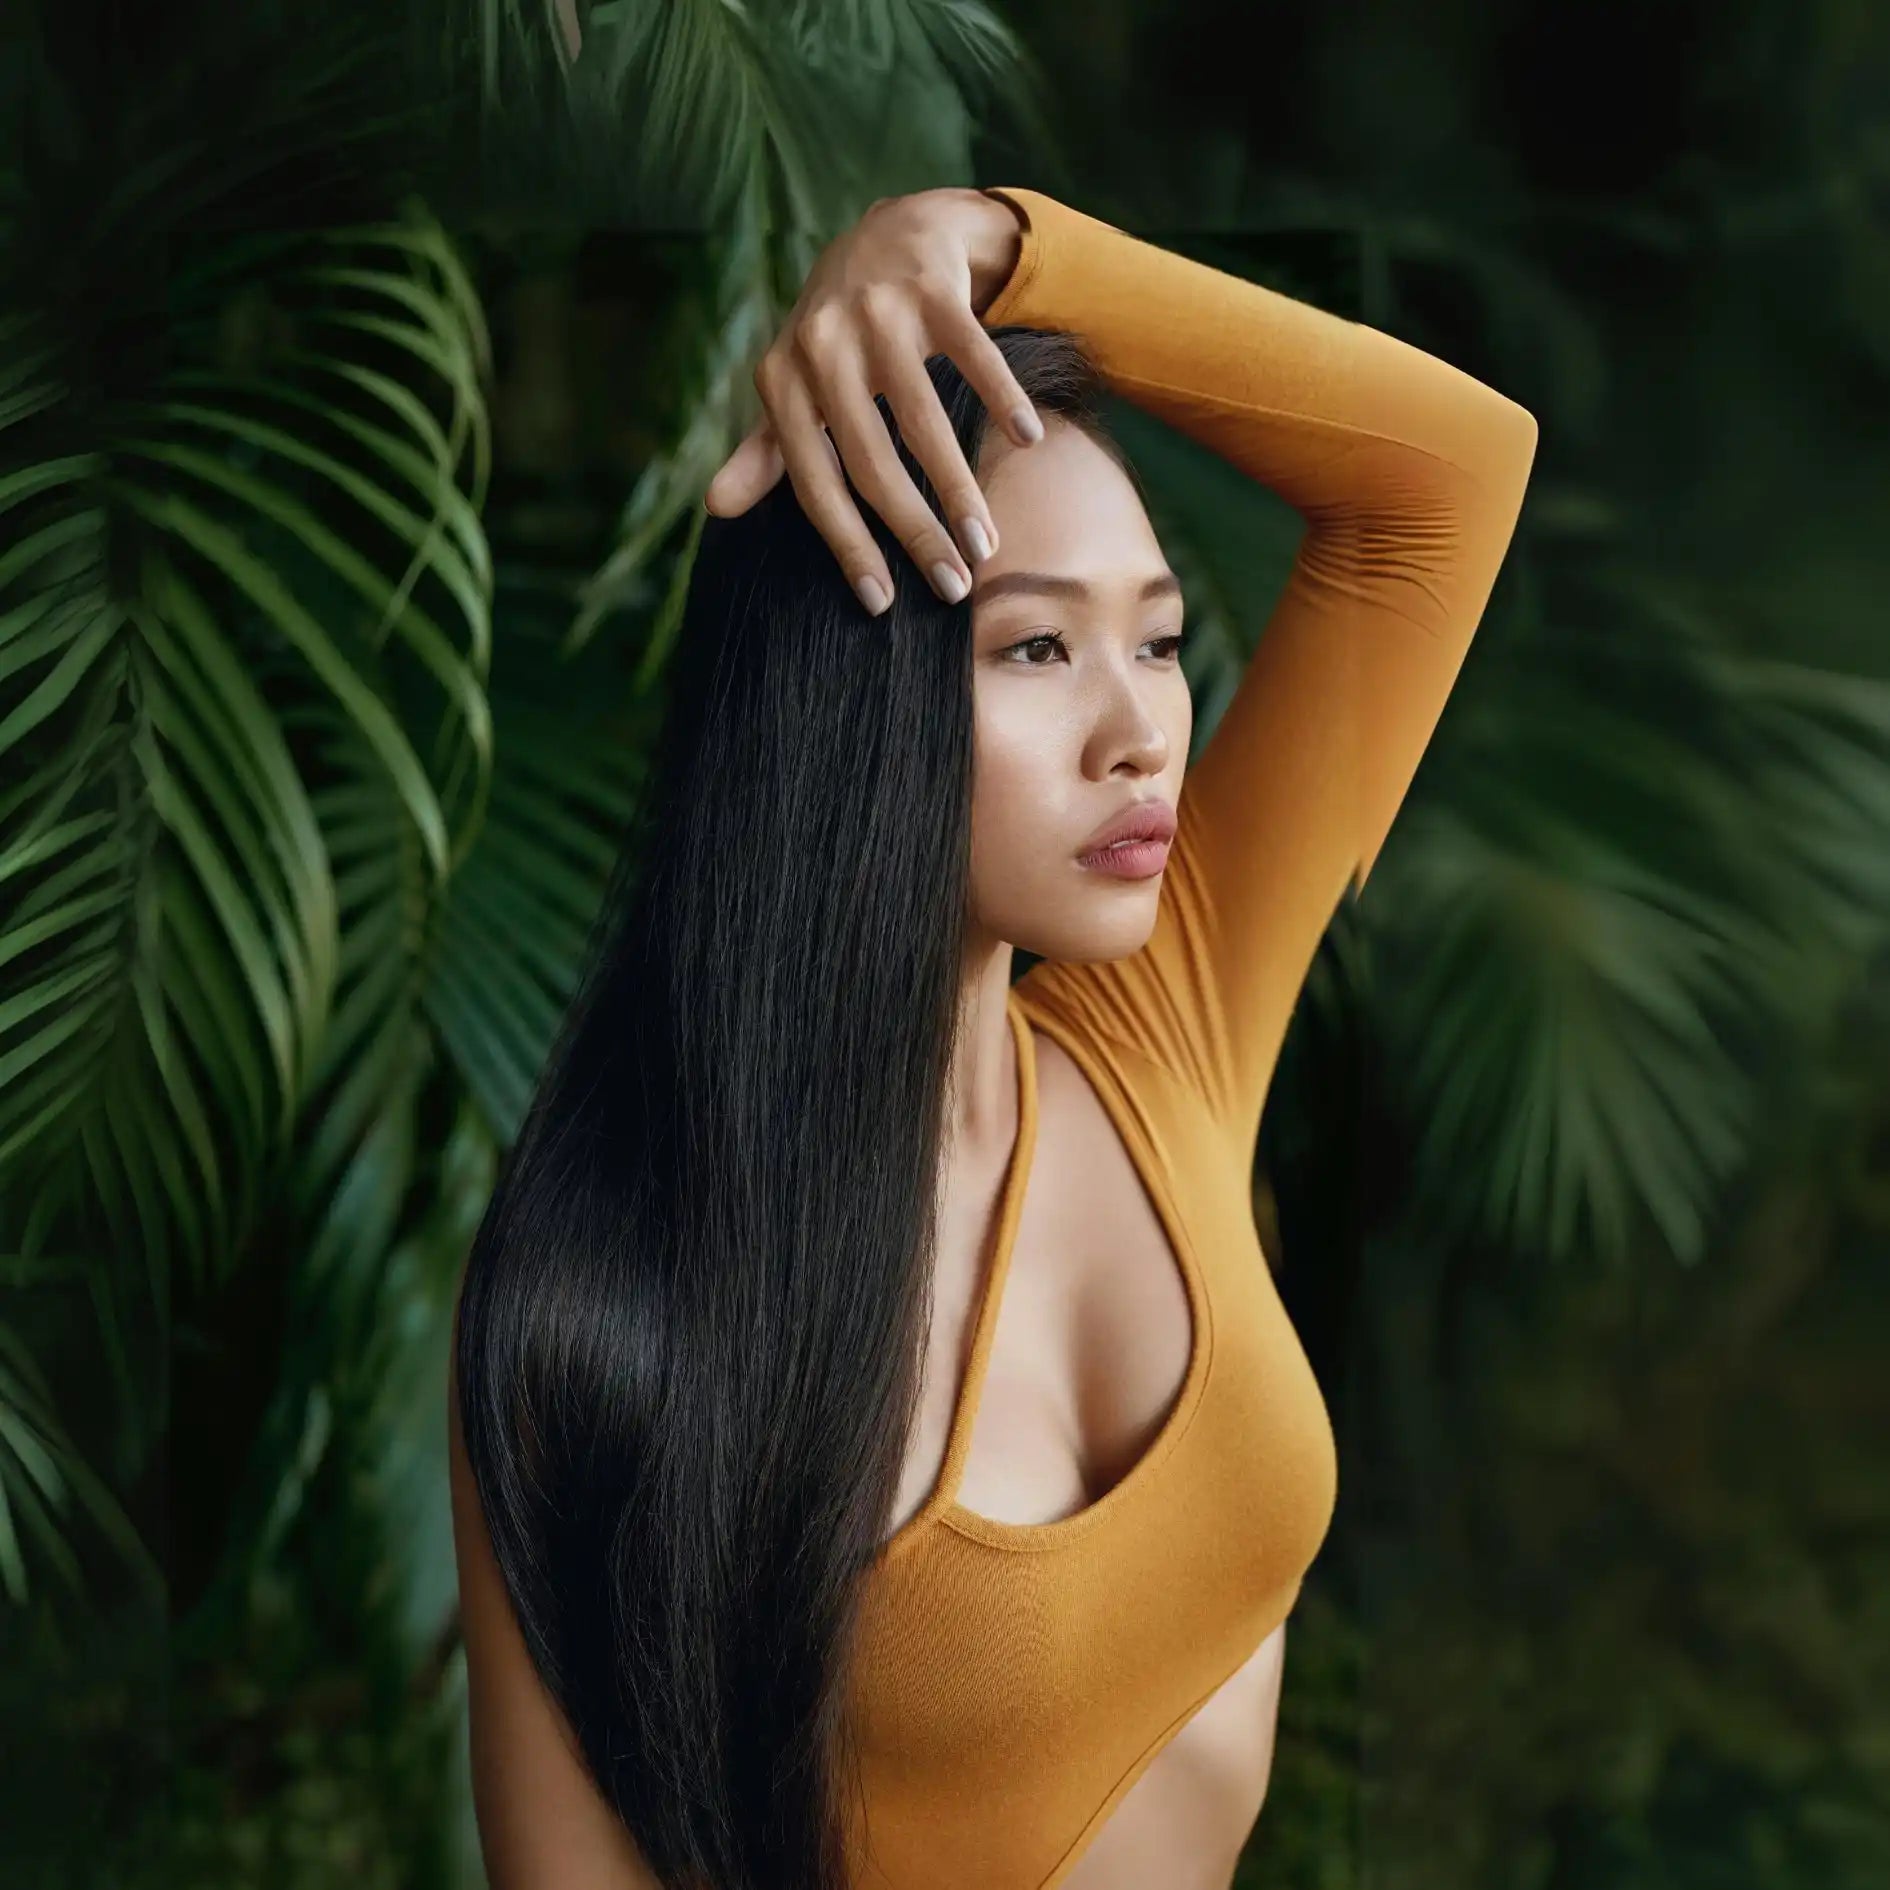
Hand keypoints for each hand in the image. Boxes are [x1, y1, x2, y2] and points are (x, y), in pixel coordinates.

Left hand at [701, 187, 1042, 615]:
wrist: (888, 233)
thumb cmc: (838, 334)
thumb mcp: (794, 385)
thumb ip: (764, 450)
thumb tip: (714, 509)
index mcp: (783, 382)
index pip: (816, 483)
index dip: (849, 546)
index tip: (883, 603)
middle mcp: (822, 347)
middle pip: (872, 463)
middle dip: (915, 533)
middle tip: (953, 586)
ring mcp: (876, 314)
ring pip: (922, 421)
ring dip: (959, 489)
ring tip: (987, 543)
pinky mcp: (929, 288)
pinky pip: (972, 355)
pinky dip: (1001, 399)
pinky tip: (1026, 442)